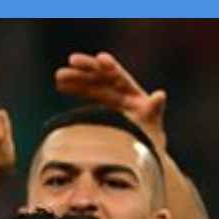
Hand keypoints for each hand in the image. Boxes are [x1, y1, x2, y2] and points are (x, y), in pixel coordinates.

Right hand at [53, 51, 167, 154]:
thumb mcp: (153, 127)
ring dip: (76, 78)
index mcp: (135, 96)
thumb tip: (160, 94)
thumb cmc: (150, 144)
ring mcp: (112, 100)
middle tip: (72, 59)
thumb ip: (155, 110)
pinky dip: (75, 89)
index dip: (111, 68)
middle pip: (104, 77)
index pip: (121, 78)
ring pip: (92, 84)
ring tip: (58, 76)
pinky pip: (87, 94)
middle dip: (89, 68)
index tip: (100, 58)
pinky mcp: (102, 109)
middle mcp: (123, 94)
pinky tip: (60, 85)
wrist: (141, 159)